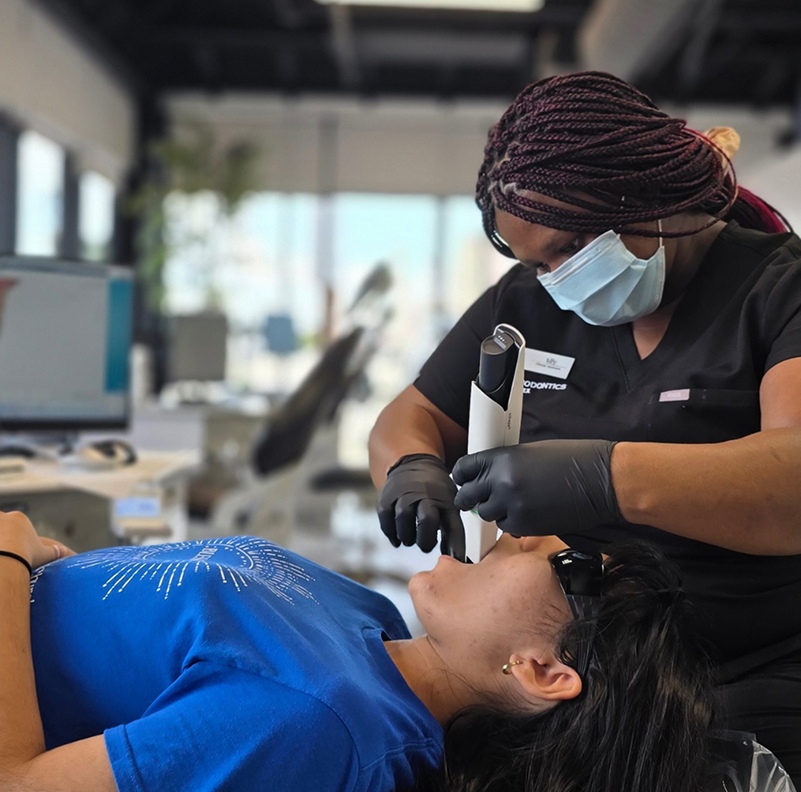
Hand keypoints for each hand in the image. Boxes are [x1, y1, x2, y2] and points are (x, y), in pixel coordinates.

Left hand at [0, 510, 73, 569]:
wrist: (6, 561)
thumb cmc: (26, 555)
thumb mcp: (44, 553)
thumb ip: (53, 551)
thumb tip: (61, 552)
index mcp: (19, 518)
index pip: (15, 523)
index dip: (14, 536)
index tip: (11, 548)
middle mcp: (3, 517)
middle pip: (1, 525)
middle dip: (2, 535)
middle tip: (3, 550)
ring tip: (0, 551)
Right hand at [377, 454, 464, 554]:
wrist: (413, 463)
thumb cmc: (434, 491)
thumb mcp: (449, 504)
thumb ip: (451, 530)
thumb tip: (455, 558)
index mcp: (445, 499)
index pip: (452, 525)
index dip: (455, 545)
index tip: (455, 559)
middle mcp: (425, 494)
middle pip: (427, 519)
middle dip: (426, 540)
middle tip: (426, 545)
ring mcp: (404, 494)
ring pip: (404, 518)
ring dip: (407, 536)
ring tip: (410, 538)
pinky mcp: (386, 497)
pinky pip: (386, 518)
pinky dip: (391, 532)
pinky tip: (397, 537)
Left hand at [451, 439, 621, 535]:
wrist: (601, 480)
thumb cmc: (574, 460)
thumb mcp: (531, 452)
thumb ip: (505, 464)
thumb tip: (487, 475)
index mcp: (502, 457)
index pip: (464, 468)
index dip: (462, 475)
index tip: (464, 480)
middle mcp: (501, 481)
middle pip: (468, 495)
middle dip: (471, 498)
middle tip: (475, 499)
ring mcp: (512, 505)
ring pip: (487, 514)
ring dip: (495, 511)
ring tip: (514, 503)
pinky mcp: (525, 525)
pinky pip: (507, 527)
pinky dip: (513, 523)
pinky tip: (529, 513)